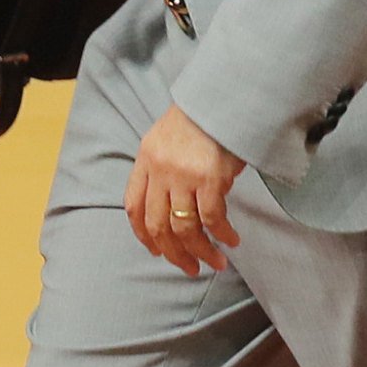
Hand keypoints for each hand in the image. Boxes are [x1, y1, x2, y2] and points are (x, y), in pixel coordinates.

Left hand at [124, 103, 246, 274]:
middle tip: (190, 268)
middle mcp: (159, 169)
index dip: (143, 235)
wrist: (221, 97)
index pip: (134, 206)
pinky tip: (232, 240)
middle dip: (174, 254)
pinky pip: (212, 218)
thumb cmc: (198, 121)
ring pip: (185, 228)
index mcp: (145, 159)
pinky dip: (222, 235)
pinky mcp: (209, 177)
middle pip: (158, 225)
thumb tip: (169, 210)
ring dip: (201, 251)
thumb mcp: (165, 141)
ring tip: (216, 262)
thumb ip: (160, 171)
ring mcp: (183, 174)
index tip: (157, 251)